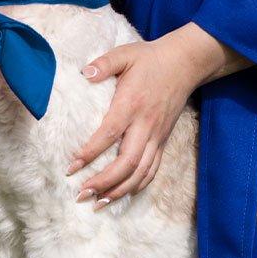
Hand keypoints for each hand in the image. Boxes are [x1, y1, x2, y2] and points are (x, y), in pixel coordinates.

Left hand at [66, 25, 240, 206]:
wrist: (185, 63)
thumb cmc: (150, 59)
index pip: (109, 135)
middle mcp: (145, 124)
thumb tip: (84, 74)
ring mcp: (157, 135)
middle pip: (127, 162)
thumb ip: (103, 64)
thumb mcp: (124, 54)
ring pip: (141, 171)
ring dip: (119, 190)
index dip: (90, 153)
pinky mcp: (163, 139)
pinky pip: (153, 168)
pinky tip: (122, 194)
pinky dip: (138, 185)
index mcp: (131, 104)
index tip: (71, 167)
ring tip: (98, 203)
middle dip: (104, 182)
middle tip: (82, 194)